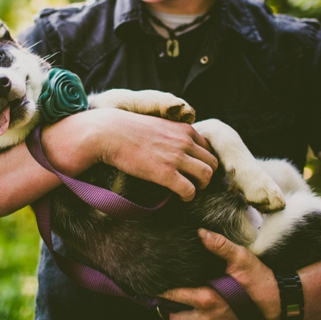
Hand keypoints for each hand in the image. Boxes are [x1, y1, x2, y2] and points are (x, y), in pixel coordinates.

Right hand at [90, 108, 217, 200]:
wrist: (108, 133)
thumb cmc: (127, 129)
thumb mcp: (157, 123)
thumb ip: (171, 132)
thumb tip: (173, 142)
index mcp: (183, 129)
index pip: (208, 147)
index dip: (203, 160)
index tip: (194, 168)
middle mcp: (184, 142)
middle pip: (212, 163)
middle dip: (206, 174)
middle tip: (194, 181)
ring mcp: (176, 157)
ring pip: (206, 176)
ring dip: (200, 186)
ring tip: (189, 189)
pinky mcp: (165, 173)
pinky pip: (189, 190)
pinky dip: (188, 196)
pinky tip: (180, 196)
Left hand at [161, 229, 280, 319]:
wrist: (277, 302)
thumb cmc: (258, 281)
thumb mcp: (241, 259)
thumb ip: (220, 245)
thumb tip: (201, 232)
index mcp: (207, 299)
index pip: (174, 296)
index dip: (161, 289)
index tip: (151, 281)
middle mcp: (208, 317)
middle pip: (175, 318)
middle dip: (168, 309)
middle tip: (162, 294)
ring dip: (180, 315)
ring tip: (175, 302)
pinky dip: (193, 318)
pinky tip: (192, 308)